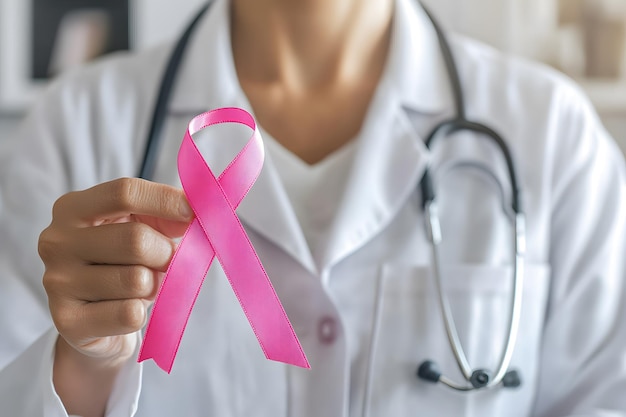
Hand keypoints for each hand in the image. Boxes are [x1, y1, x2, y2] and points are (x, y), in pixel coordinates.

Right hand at [39, 178, 192, 365]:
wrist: (93, 318)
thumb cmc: (122, 261)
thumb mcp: (140, 226)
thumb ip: (166, 214)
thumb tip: (197, 213)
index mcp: (72, 208)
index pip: (124, 192)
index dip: (166, 201)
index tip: (193, 213)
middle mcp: (57, 241)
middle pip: (136, 239)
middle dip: (165, 253)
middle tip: (166, 262)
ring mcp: (58, 282)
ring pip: (137, 280)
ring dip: (154, 286)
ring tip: (142, 287)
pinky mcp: (68, 321)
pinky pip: (130, 314)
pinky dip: (141, 312)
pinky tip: (128, 308)